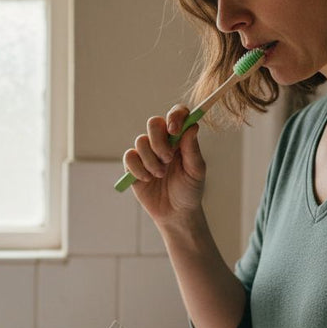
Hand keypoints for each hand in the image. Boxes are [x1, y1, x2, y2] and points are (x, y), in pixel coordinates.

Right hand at [122, 105, 206, 221]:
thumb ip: (193, 149)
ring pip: (141, 141)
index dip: (174, 116)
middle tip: (167, 159)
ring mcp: (147, 152)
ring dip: (151, 160)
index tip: (174, 130)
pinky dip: (138, 168)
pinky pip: (129, 157)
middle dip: (159, 141)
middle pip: (154, 123)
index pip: (177, 114)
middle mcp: (163, 141)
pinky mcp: (133, 165)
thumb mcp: (196, 171)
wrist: (176, 213)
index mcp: (180, 138)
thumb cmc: (190, 190)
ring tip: (160, 175)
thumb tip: (191, 127)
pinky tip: (147, 179)